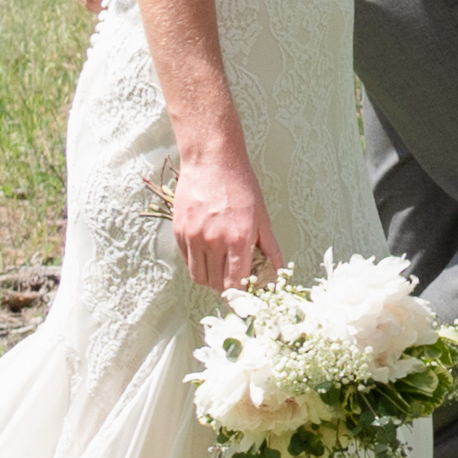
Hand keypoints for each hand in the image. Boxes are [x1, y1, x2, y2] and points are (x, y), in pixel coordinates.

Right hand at [169, 151, 277, 292]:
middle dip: (227, 289)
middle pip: (216, 284)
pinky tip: (207, 257)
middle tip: (234, 284)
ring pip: (199, 277)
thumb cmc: (240, 185)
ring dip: (210, 281)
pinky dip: (197, 265)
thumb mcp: (262, 216)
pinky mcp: (180, 232)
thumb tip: (277, 271)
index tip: (245, 297)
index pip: (236, 283)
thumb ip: (270, 247)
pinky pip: (187, 261)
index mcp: (238, 239)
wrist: (211, 161)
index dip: (241, 294)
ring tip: (220, 272)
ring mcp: (194, 237)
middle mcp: (214, 241)